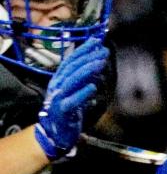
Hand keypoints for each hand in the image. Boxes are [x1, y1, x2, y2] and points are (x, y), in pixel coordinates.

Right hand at [35, 38, 107, 159]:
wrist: (55, 132)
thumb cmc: (68, 110)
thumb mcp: (77, 91)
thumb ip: (85, 79)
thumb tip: (98, 64)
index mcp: (60, 79)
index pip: (71, 60)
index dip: (83, 50)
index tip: (97, 41)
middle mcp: (57, 85)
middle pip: (72, 68)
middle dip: (88, 57)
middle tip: (103, 51)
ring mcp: (59, 97)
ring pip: (72, 81)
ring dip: (87, 70)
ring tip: (100, 62)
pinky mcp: (63, 110)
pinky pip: (73, 100)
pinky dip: (83, 93)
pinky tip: (93, 86)